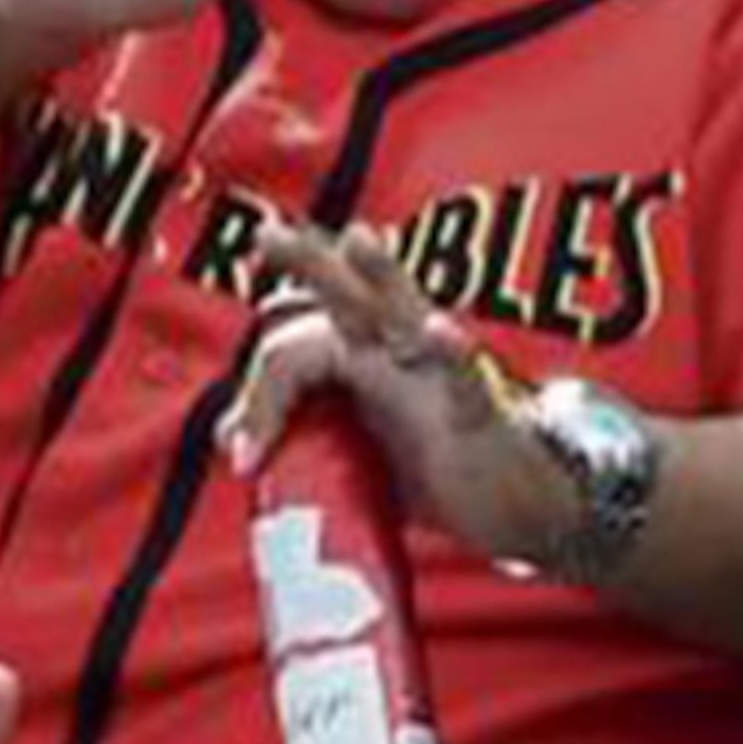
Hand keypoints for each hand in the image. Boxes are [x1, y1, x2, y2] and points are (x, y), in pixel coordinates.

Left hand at [218, 221, 578, 567]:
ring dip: (384, 276)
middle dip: (310, 262)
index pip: (300, 342)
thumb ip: (296, 430)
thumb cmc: (436, 466)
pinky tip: (441, 331)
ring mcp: (439, 380)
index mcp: (364, 362)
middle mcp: (399, 358)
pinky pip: (464, 379)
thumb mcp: (352, 449)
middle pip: (349, 298)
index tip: (238, 452)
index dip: (258, 388)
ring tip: (361, 241)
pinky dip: (452, 354)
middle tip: (266, 235)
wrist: (518, 508)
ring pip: (406, 316)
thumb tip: (225, 435)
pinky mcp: (478, 417)